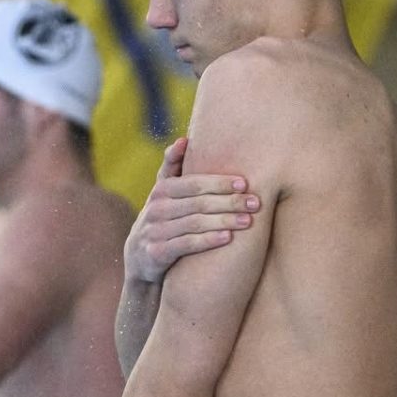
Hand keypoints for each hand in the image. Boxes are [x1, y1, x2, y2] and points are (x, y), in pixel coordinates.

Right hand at [124, 138, 257, 284]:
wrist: (141, 257)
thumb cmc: (164, 217)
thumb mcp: (164, 192)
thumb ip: (173, 167)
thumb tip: (184, 139)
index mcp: (161, 190)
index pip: (193, 182)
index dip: (219, 182)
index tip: (244, 183)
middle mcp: (156, 208)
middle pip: (198, 202)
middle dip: (229, 201)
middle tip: (255, 203)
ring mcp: (155, 230)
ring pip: (194, 223)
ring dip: (224, 220)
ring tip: (248, 220)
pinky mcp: (156, 253)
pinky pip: (186, 244)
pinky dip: (208, 240)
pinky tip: (227, 238)